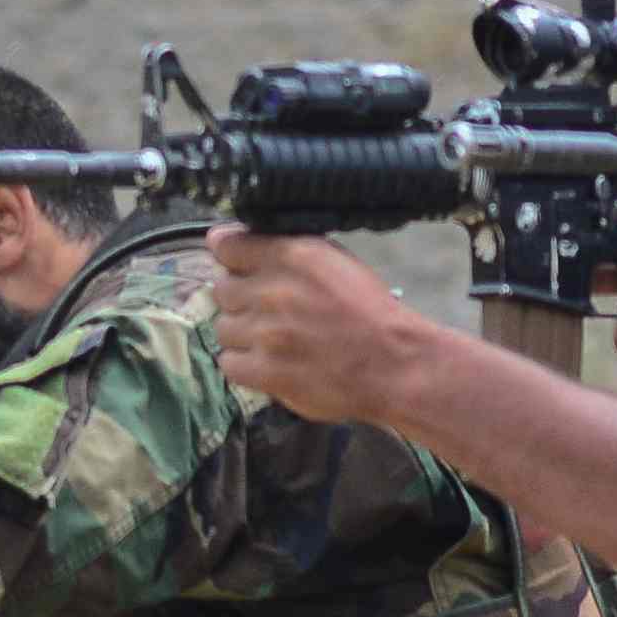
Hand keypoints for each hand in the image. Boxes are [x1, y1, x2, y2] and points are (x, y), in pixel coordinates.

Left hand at [207, 227, 464, 430]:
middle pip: (221, 289)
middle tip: (266, 310)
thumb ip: (289, 252)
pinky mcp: (266, 371)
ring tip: (271, 340)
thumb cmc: (370, 313)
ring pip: (223, 328)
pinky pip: (228, 364)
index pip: (226, 245)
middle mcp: (274, 291)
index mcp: (293, 255)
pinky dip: (243, 364)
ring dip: (242, 334)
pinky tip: (266, 362)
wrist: (395, 363)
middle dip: (240, 298)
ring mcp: (266, 334)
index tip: (236, 265)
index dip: (229, 255)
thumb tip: (239, 244)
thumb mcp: (334, 262)